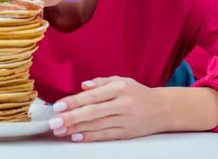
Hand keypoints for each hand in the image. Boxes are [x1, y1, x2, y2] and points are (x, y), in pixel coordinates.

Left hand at [48, 76, 171, 141]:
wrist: (163, 109)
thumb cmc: (138, 93)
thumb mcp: (122, 81)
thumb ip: (101, 82)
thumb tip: (83, 86)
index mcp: (120, 88)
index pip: (93, 96)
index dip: (74, 101)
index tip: (59, 106)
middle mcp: (122, 104)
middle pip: (93, 112)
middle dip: (71, 117)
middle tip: (55, 122)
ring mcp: (125, 120)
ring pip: (97, 125)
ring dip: (76, 128)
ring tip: (60, 130)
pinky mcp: (127, 133)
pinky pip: (105, 135)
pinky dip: (90, 137)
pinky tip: (77, 136)